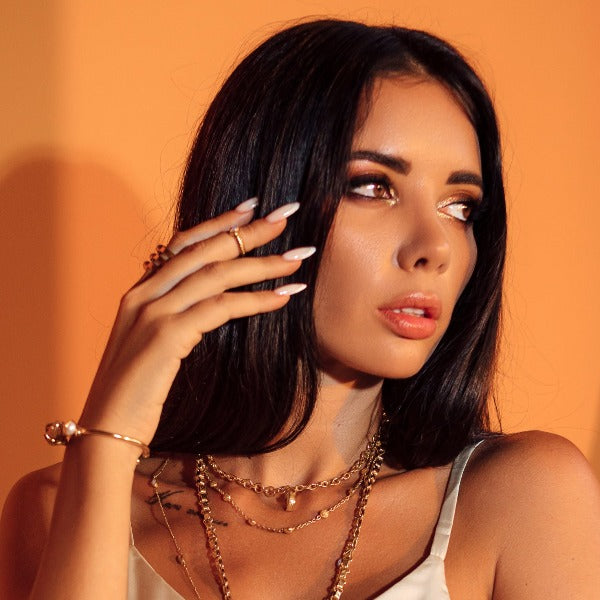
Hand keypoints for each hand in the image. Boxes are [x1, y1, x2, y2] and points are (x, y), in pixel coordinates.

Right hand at [77, 199, 311, 449]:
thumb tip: (216, 302)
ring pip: (216, 274)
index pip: (183, 243)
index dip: (219, 222)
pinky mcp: (165, 336)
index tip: (252, 207)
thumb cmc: (136, 393)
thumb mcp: (152, 344)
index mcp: (139, 292)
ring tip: (298, 258)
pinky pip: (220, 308)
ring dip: (263, 264)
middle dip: (249, 231)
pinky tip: (283, 297)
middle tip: (287, 215)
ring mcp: (151, 312)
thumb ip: (176, 317)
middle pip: (204, 249)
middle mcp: (143, 294)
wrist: (107, 432)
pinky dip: (255, 300)